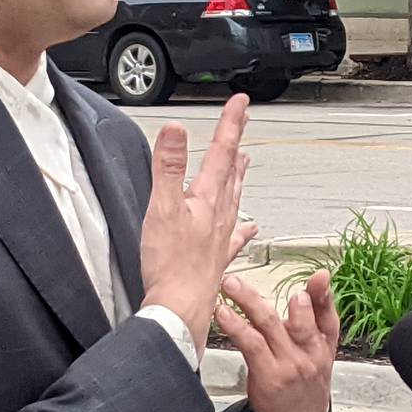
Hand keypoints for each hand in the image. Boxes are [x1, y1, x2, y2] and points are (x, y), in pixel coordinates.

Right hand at [140, 95, 257, 352]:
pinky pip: (234, 235)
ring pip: (234, 198)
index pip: (221, 151)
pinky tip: (249, 228)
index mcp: (208, 198)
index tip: (241, 103)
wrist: (180, 308)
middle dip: (236, 144)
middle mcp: (220, 215)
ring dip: (238, 176)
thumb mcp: (162, 208)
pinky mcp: (216, 257)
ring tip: (244, 162)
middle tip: (244, 124)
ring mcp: (220, 236)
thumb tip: (176, 130)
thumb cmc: (171, 264)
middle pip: (231, 171)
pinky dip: (241, 226)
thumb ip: (168, 167)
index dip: (231, 124)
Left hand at [215, 270, 338, 411]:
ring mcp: (289, 365)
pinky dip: (236, 326)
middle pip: (298, 319)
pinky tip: (223, 313)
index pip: (329, 317)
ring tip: (230, 285)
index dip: (324, 295)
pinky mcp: (268, 375)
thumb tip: (319, 277)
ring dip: (248, 302)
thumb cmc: (306, 378)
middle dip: (278, 295)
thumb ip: (319, 313)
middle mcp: (310, 354)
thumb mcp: (322, 348)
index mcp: (324, 344)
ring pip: (269, 326)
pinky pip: (251, 344)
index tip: (319, 277)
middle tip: (258, 277)